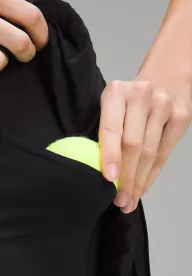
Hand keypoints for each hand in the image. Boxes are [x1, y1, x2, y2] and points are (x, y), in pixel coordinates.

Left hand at [98, 75, 190, 212]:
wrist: (166, 74)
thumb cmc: (129, 97)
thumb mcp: (111, 103)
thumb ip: (105, 129)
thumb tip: (93, 168)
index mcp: (116, 92)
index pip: (112, 128)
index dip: (110, 155)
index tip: (108, 179)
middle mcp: (141, 96)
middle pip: (134, 145)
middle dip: (126, 178)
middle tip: (119, 201)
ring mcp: (164, 106)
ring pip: (150, 152)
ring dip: (139, 182)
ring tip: (129, 201)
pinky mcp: (181, 117)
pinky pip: (164, 153)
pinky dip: (152, 174)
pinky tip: (143, 188)